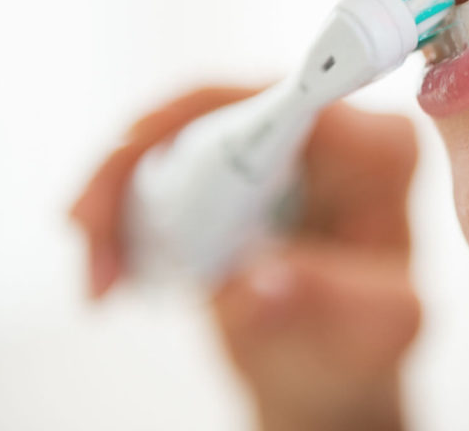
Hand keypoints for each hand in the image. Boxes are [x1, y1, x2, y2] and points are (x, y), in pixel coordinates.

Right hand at [71, 86, 420, 429]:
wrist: (329, 371)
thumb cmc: (364, 347)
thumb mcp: (372, 332)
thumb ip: (327, 302)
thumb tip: (257, 282)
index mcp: (379, 152)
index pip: (289, 98)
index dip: (204, 109)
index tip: (135, 140)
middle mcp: (332, 130)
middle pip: (212, 109)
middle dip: (134, 166)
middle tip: (89, 236)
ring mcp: (279, 143)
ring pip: (171, 136)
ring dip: (116, 198)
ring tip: (100, 277)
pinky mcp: (236, 165)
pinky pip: (162, 165)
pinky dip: (123, 211)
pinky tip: (108, 268)